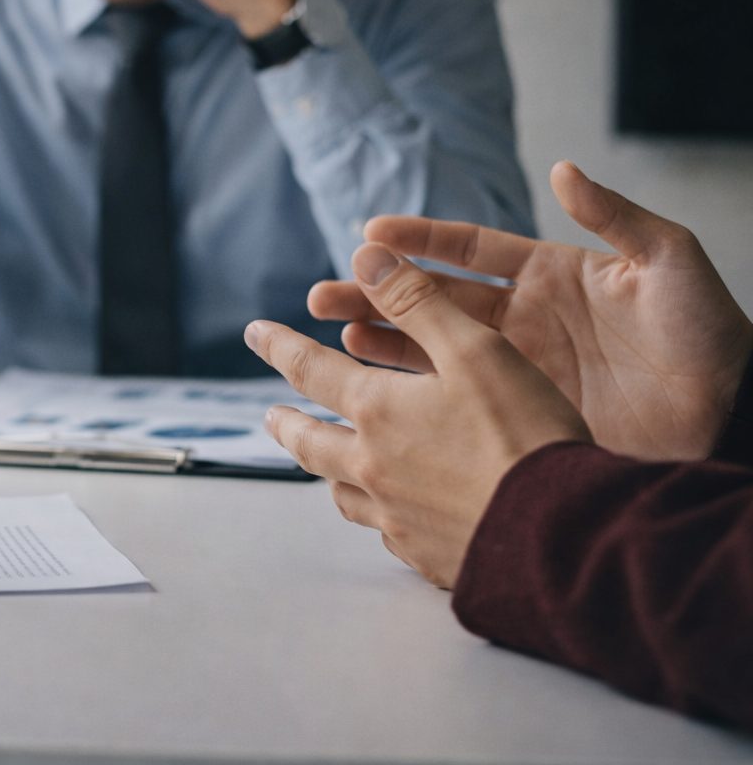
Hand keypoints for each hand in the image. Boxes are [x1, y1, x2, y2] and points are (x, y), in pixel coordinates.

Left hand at [248, 244, 591, 588]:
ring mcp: (396, 518)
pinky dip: (381, 515)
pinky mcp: (427, 557)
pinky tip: (393, 514)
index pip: (310, 370)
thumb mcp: (475, 350)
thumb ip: (418, 302)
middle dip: (288, 424)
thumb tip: (364, 257)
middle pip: (311, 443)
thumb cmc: (523, 434)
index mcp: (377, 412)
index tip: (253, 333)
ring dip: (328, 473)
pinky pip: (388, 532)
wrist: (561, 536)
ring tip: (324, 464)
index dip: (280, 346)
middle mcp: (372, 468)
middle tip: (271, 416)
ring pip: (343, 493)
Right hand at [308, 162, 752, 460]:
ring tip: (334, 332)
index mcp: (551, 275)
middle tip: (325, 293)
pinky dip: (409, 387)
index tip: (370, 235)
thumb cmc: (709, 336)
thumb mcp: (669, 262)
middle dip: (376, 292)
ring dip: (378, 337)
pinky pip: (452, 397)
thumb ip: (615, 216)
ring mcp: (517, 368)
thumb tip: (564, 170)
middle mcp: (524, 319)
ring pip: (429, 346)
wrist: (730, 415)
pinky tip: (371, 380)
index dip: (419, 241)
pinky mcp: (519, 414)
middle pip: (432, 298)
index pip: (470, 249)